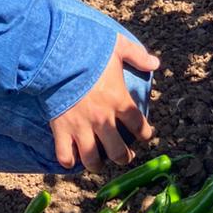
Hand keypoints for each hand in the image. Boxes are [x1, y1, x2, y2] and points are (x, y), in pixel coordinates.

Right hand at [50, 34, 158, 171]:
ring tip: (99, 165)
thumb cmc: (89, 50)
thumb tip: (155, 63)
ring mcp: (81, 127)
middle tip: (124, 156)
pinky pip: (65, 155)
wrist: (57, 55)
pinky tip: (71, 160)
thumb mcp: (118, 47)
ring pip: (92, 159)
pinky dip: (68, 161)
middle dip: (124, 157)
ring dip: (97, 165)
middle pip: (118, 151)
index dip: (145, 133)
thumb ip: (137, 56)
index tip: (145, 135)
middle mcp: (102, 119)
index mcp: (119, 100)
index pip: (138, 125)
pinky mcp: (61, 130)